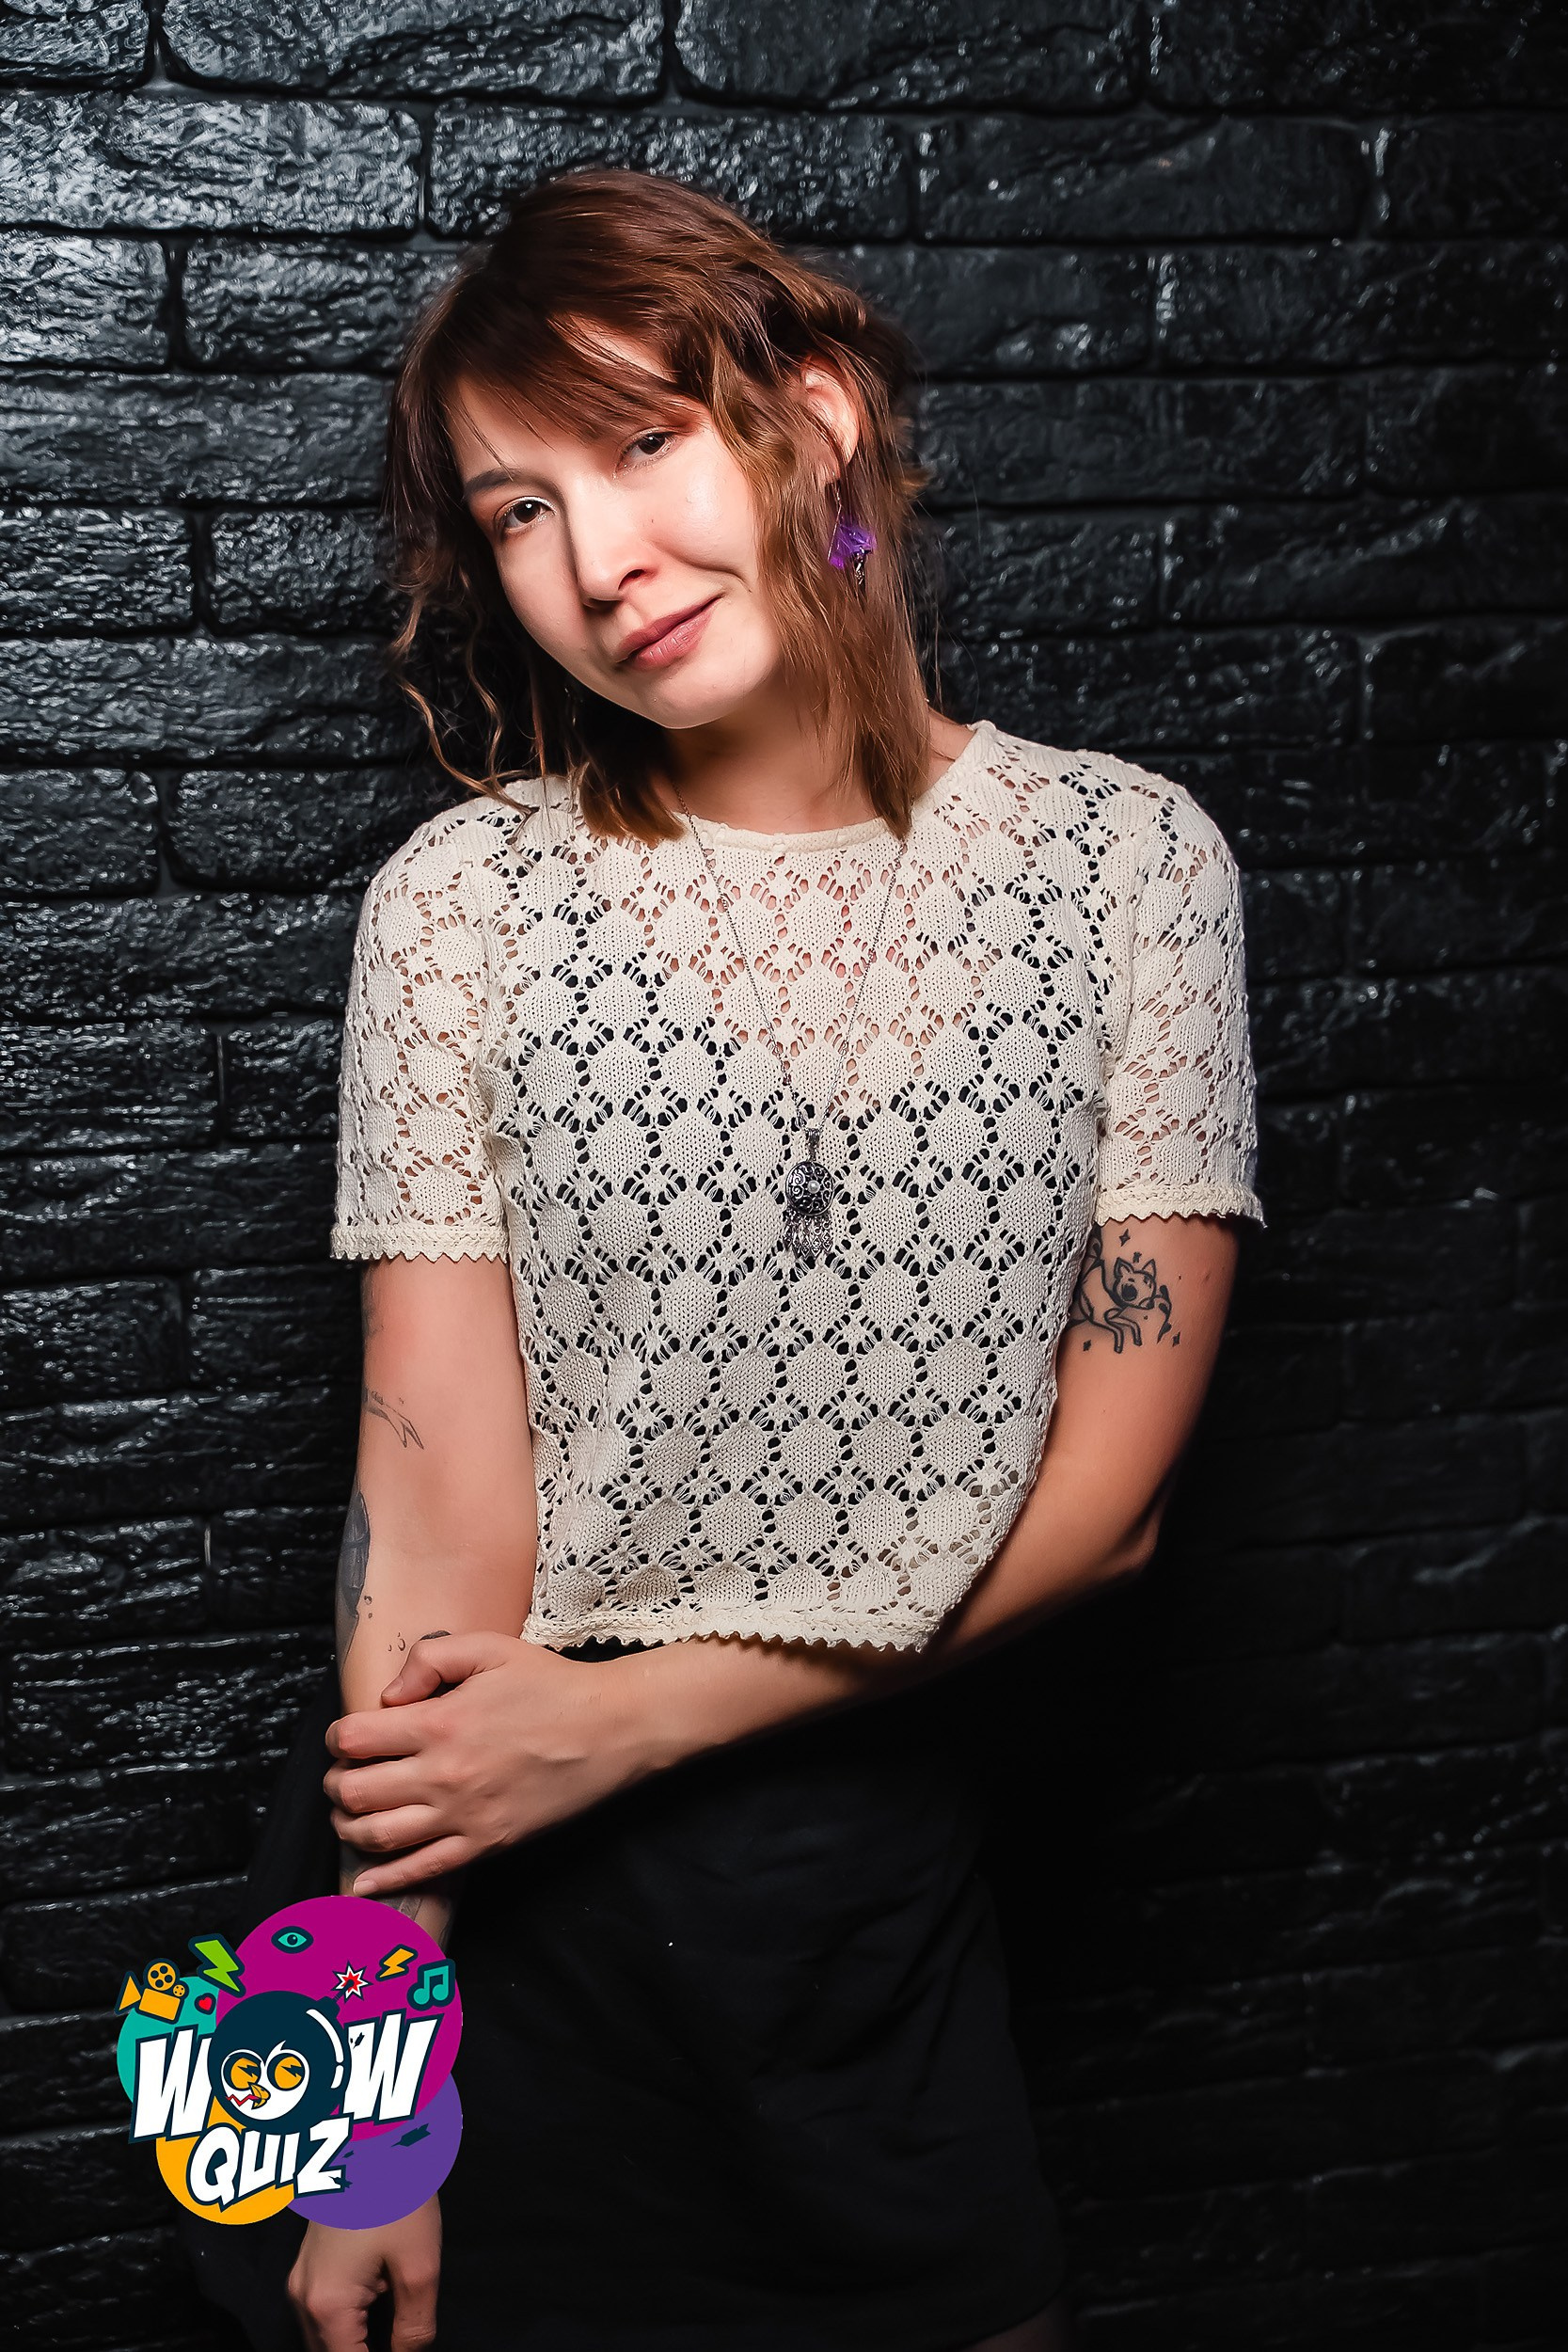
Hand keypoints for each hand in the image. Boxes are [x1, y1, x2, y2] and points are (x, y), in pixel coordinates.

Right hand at [287, 2198, 439, 2350]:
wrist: (376, 2131)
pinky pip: (323, 2313)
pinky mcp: (308, 2262)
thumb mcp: (419, 2266)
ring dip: (354, 2342)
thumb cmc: (399, 2193)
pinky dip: (348, 2324)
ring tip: (393, 2328)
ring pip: (323, 2337)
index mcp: (325, 2304)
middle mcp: (301, 2297)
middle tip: (401, 2343)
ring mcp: (300, 2278)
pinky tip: (378, 2310)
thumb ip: (413, 2327)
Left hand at [324, 1632, 677, 1892]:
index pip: (354, 1739)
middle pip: (355, 1792)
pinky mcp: (484, 1845)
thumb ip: (429, 1659)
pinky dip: (382, 1881)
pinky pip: (421, 1870)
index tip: (347, 1736)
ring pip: (377, 1836)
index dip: (339, 1737)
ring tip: (351, 1814)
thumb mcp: (489, 1649)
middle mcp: (442, 1775)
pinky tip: (362, 1883)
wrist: (609, 1731)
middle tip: (343, 1775)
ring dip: (349, 1827)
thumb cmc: (550, 1685)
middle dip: (337, 1783)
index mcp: (438, 1724)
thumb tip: (388, 1696)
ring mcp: (462, 1816)